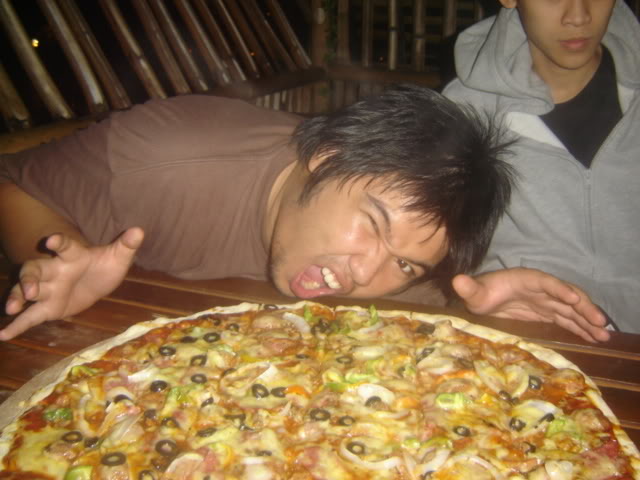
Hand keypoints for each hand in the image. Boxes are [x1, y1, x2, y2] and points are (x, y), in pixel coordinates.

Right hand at [0, 227, 143, 340]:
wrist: (98, 282)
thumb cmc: (104, 266)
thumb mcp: (118, 257)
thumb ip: (127, 245)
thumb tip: (139, 231)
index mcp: (74, 256)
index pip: (65, 246)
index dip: (59, 242)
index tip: (51, 240)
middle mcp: (55, 270)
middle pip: (35, 269)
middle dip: (29, 278)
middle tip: (29, 289)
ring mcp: (48, 289)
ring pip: (26, 290)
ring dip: (18, 297)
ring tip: (11, 308)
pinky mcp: (47, 307)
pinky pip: (30, 316)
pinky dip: (17, 325)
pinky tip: (4, 335)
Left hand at [452, 268, 609, 342]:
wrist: (483, 299)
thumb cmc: (481, 293)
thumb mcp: (474, 293)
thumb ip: (468, 288)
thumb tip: (457, 280)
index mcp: (527, 280)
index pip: (547, 283)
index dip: (560, 290)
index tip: (573, 299)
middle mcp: (542, 289)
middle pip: (567, 296)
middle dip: (584, 308)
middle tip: (599, 323)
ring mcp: (547, 301)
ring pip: (572, 310)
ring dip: (588, 321)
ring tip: (604, 336)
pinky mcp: (548, 313)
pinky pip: (568, 320)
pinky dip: (581, 328)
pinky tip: (595, 338)